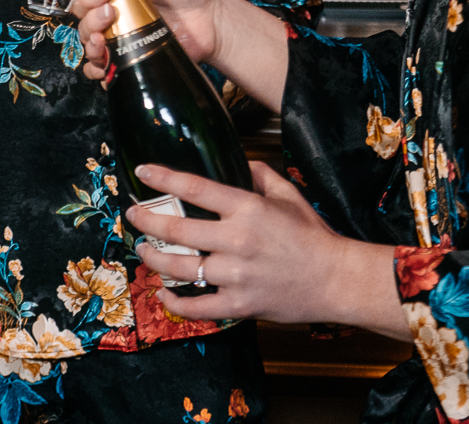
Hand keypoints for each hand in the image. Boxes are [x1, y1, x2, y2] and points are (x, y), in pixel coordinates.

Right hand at [66, 0, 226, 81]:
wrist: (210, 17)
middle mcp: (109, 10)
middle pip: (76, 10)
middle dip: (85, 2)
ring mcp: (116, 36)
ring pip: (84, 38)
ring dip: (90, 30)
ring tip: (111, 22)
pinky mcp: (126, 58)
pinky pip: (98, 68)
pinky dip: (96, 66)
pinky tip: (106, 57)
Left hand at [123, 162, 409, 342]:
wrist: (336, 279)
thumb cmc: (313, 236)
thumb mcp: (289, 195)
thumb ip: (261, 175)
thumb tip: (240, 162)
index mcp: (248, 208)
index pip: (195, 187)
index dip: (163, 177)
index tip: (142, 171)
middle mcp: (237, 240)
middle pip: (177, 228)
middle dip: (147, 220)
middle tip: (133, 215)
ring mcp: (236, 275)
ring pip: (180, 267)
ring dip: (154, 258)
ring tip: (144, 250)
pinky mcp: (239, 305)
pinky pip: (197, 306)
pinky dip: (176, 302)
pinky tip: (164, 294)